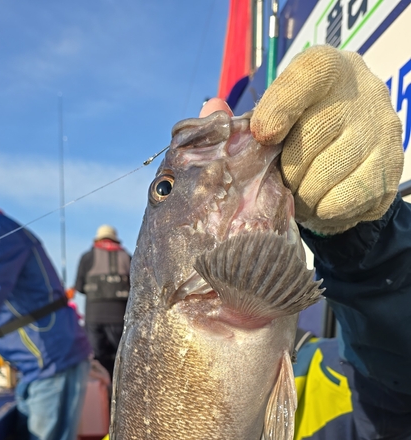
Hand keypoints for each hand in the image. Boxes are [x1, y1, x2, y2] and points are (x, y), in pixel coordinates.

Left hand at [250, 45, 403, 234]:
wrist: (351, 164)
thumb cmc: (301, 137)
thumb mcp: (273, 121)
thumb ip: (242, 119)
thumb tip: (211, 110)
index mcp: (327, 69)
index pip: (307, 75)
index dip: (281, 106)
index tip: (263, 134)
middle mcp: (362, 92)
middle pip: (314, 133)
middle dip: (288, 168)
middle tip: (282, 181)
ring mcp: (381, 129)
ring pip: (327, 173)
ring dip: (303, 194)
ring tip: (299, 194)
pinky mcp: (389, 168)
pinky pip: (344, 199)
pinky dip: (323, 210)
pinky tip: (319, 205)